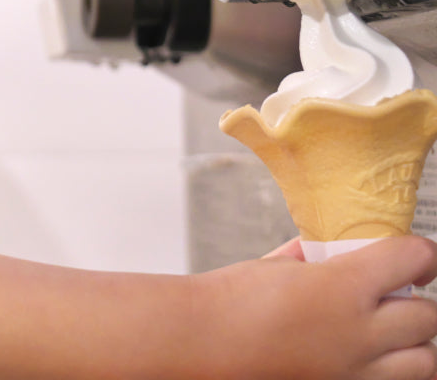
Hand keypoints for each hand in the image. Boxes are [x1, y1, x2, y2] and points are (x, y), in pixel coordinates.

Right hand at [194, 235, 436, 379]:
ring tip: (390, 334)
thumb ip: (314, 257)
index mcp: (341, 287)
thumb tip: (333, 249)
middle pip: (427, 317)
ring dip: (415, 345)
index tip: (418, 255)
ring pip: (425, 364)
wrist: (204, 342)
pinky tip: (364, 359)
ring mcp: (355, 372)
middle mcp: (359, 333)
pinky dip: (388, 373)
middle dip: (419, 302)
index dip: (422, 254)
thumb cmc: (231, 300)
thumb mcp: (277, 265)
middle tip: (399, 293)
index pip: (412, 261)